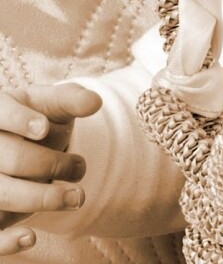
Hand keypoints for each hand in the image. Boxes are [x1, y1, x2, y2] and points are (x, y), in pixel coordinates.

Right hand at [0, 84, 101, 254]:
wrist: (22, 146)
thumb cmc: (37, 121)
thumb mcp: (51, 105)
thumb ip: (71, 100)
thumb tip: (94, 102)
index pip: (2, 113)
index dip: (20, 121)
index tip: (43, 129)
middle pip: (11, 158)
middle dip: (51, 165)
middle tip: (80, 168)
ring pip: (2, 193)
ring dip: (41, 198)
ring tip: (77, 197)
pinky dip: (4, 241)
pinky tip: (30, 238)